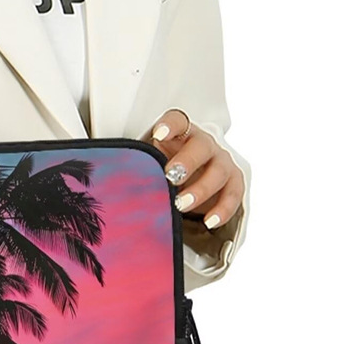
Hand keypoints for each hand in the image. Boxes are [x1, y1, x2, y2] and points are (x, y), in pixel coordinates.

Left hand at [149, 109, 244, 230]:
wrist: (186, 182)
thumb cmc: (162, 170)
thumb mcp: (149, 164)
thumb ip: (138, 166)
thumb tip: (109, 181)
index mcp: (182, 134)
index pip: (178, 121)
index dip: (170, 125)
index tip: (158, 135)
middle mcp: (204, 145)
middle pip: (201, 147)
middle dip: (187, 162)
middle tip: (170, 177)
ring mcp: (221, 162)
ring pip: (220, 172)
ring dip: (202, 189)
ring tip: (182, 205)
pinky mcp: (232, 182)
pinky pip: (234, 194)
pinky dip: (223, 209)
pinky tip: (209, 222)